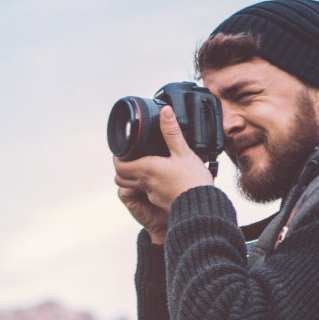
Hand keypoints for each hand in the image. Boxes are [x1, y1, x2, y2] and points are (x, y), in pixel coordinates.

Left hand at [114, 106, 214, 241]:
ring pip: (133, 186)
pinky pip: (147, 193)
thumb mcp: (183, 152)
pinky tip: (161, 178)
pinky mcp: (159, 202)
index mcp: (147, 169)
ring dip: (133, 177)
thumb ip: (171, 132)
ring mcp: (152, 194)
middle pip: (121, 178)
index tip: (122, 150)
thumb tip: (165, 113)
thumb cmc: (192, 181)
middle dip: (122, 168)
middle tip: (130, 157)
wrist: (201, 207)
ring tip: (145, 166)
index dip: (117, 158)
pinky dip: (148, 185)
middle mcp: (145, 183)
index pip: (119, 166)